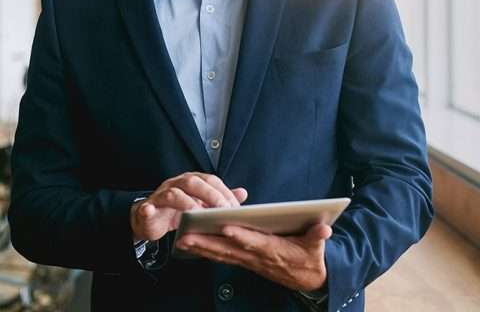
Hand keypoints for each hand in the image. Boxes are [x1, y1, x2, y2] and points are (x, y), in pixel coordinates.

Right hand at [131, 172, 247, 241]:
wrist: (151, 219)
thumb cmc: (177, 211)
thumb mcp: (201, 204)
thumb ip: (220, 199)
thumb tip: (243, 193)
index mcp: (192, 181)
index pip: (211, 180)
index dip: (223, 192)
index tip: (235, 208)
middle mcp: (177, 183)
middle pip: (193, 182)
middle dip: (210, 195)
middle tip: (222, 210)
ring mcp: (161, 194)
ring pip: (174, 193)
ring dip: (187, 204)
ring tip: (197, 215)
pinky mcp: (149, 208)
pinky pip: (148, 207)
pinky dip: (148, 209)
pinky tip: (150, 211)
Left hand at [175, 223, 331, 291]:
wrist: (309, 280)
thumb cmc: (311, 257)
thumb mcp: (317, 247)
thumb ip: (318, 237)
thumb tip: (325, 229)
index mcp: (274, 250)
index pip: (255, 242)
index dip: (240, 235)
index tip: (225, 226)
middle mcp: (258, 257)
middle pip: (230, 249)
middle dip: (208, 243)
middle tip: (187, 236)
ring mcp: (249, 261)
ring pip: (222, 254)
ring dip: (202, 248)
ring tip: (182, 240)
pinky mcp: (245, 261)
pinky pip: (223, 257)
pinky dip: (206, 252)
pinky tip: (191, 247)